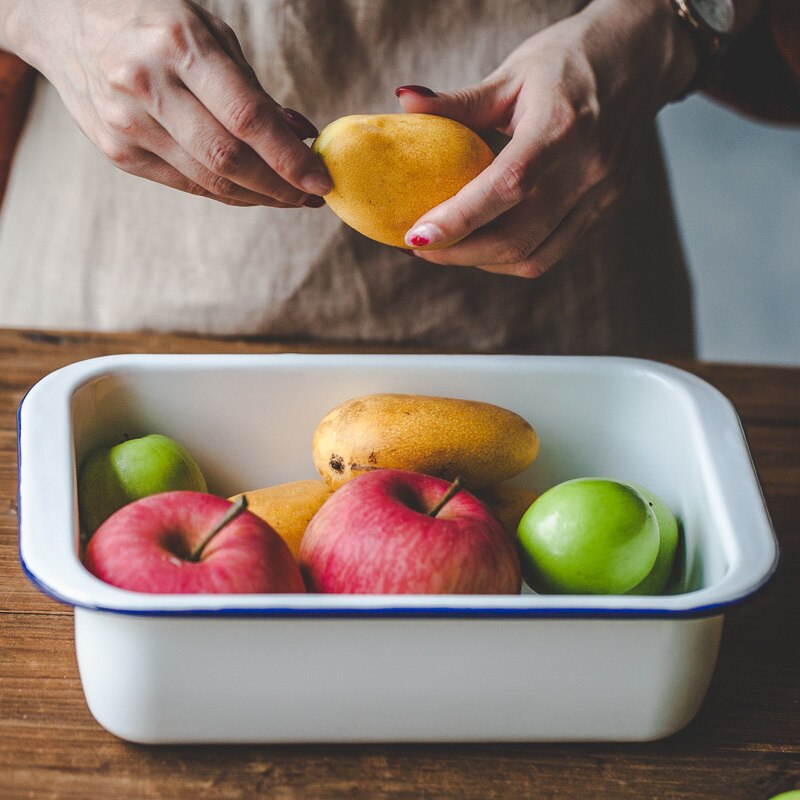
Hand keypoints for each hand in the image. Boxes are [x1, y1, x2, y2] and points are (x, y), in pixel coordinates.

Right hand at [2, 0, 330, 205]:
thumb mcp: (208, 30)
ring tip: (289, 195)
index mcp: (178, 44)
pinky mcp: (116, 151)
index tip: (322, 179)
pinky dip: (226, 192)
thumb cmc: (151, 18)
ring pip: (208, 181)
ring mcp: (126, 124)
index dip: (289, 158)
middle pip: (228, 160)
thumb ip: (253, 88)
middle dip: (279, 187)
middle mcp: (146, 85)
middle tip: (311, 195)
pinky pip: (186, 185)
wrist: (60, 16)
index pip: (247, 119)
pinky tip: (251, 190)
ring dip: (258, 196)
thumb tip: (301, 136)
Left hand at [395, 0, 696, 276]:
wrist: (641, 58)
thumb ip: (459, 101)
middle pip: (517, 238)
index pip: (507, 186)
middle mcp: (589, 167)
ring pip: (535, 257)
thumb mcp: (512, 73)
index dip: (459, 219)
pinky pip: (553, 251)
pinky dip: (513, 255)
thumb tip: (403, 103)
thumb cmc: (568, 60)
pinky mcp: (607, 208)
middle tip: (419, 246)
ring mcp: (603, 193)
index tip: (415, 237)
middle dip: (460, 253)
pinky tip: (486, 241)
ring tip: (448, 247)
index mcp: (562, 125)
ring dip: (484, 263)